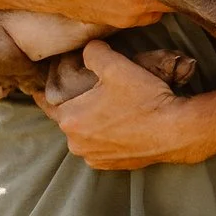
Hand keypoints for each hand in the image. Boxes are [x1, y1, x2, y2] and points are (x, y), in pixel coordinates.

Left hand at [45, 41, 215, 168]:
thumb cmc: (144, 98)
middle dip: (77, 105)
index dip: (43, 91)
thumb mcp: (116, 65)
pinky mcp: (113, 166)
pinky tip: (121, 124)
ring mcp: (95, 158)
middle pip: (69, 118)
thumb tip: (89, 49)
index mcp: (71, 120)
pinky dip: (106, 136)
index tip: (39, 85)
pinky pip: (101, 147)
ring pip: (86, 134)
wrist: (176, 131)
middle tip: (92, 91)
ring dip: (92, 122)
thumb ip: (94, 52)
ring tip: (110, 108)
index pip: (46, 102)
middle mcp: (77, 144)